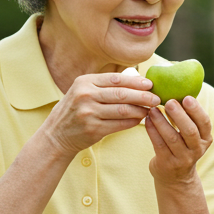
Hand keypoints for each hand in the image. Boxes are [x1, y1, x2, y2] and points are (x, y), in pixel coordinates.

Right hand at [43, 73, 161, 159]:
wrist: (56, 135)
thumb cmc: (75, 110)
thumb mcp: (82, 91)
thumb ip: (103, 86)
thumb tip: (136, 82)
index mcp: (84, 82)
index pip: (115, 79)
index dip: (135, 81)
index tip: (150, 84)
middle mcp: (85, 95)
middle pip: (121, 94)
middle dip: (143, 96)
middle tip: (157, 98)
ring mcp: (88, 112)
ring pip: (123, 110)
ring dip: (140, 110)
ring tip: (150, 110)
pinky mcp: (93, 129)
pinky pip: (119, 124)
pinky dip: (132, 121)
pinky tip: (140, 120)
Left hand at [145, 97, 213, 184]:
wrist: (175, 177)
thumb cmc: (182, 146)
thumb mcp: (192, 135)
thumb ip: (188, 117)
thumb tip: (176, 88)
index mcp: (206, 139)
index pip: (204, 123)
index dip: (196, 110)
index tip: (187, 97)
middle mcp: (196, 150)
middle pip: (189, 131)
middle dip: (179, 115)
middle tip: (169, 101)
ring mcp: (182, 159)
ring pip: (172, 138)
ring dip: (161, 121)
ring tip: (153, 109)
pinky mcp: (167, 163)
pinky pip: (158, 144)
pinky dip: (152, 130)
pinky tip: (147, 119)